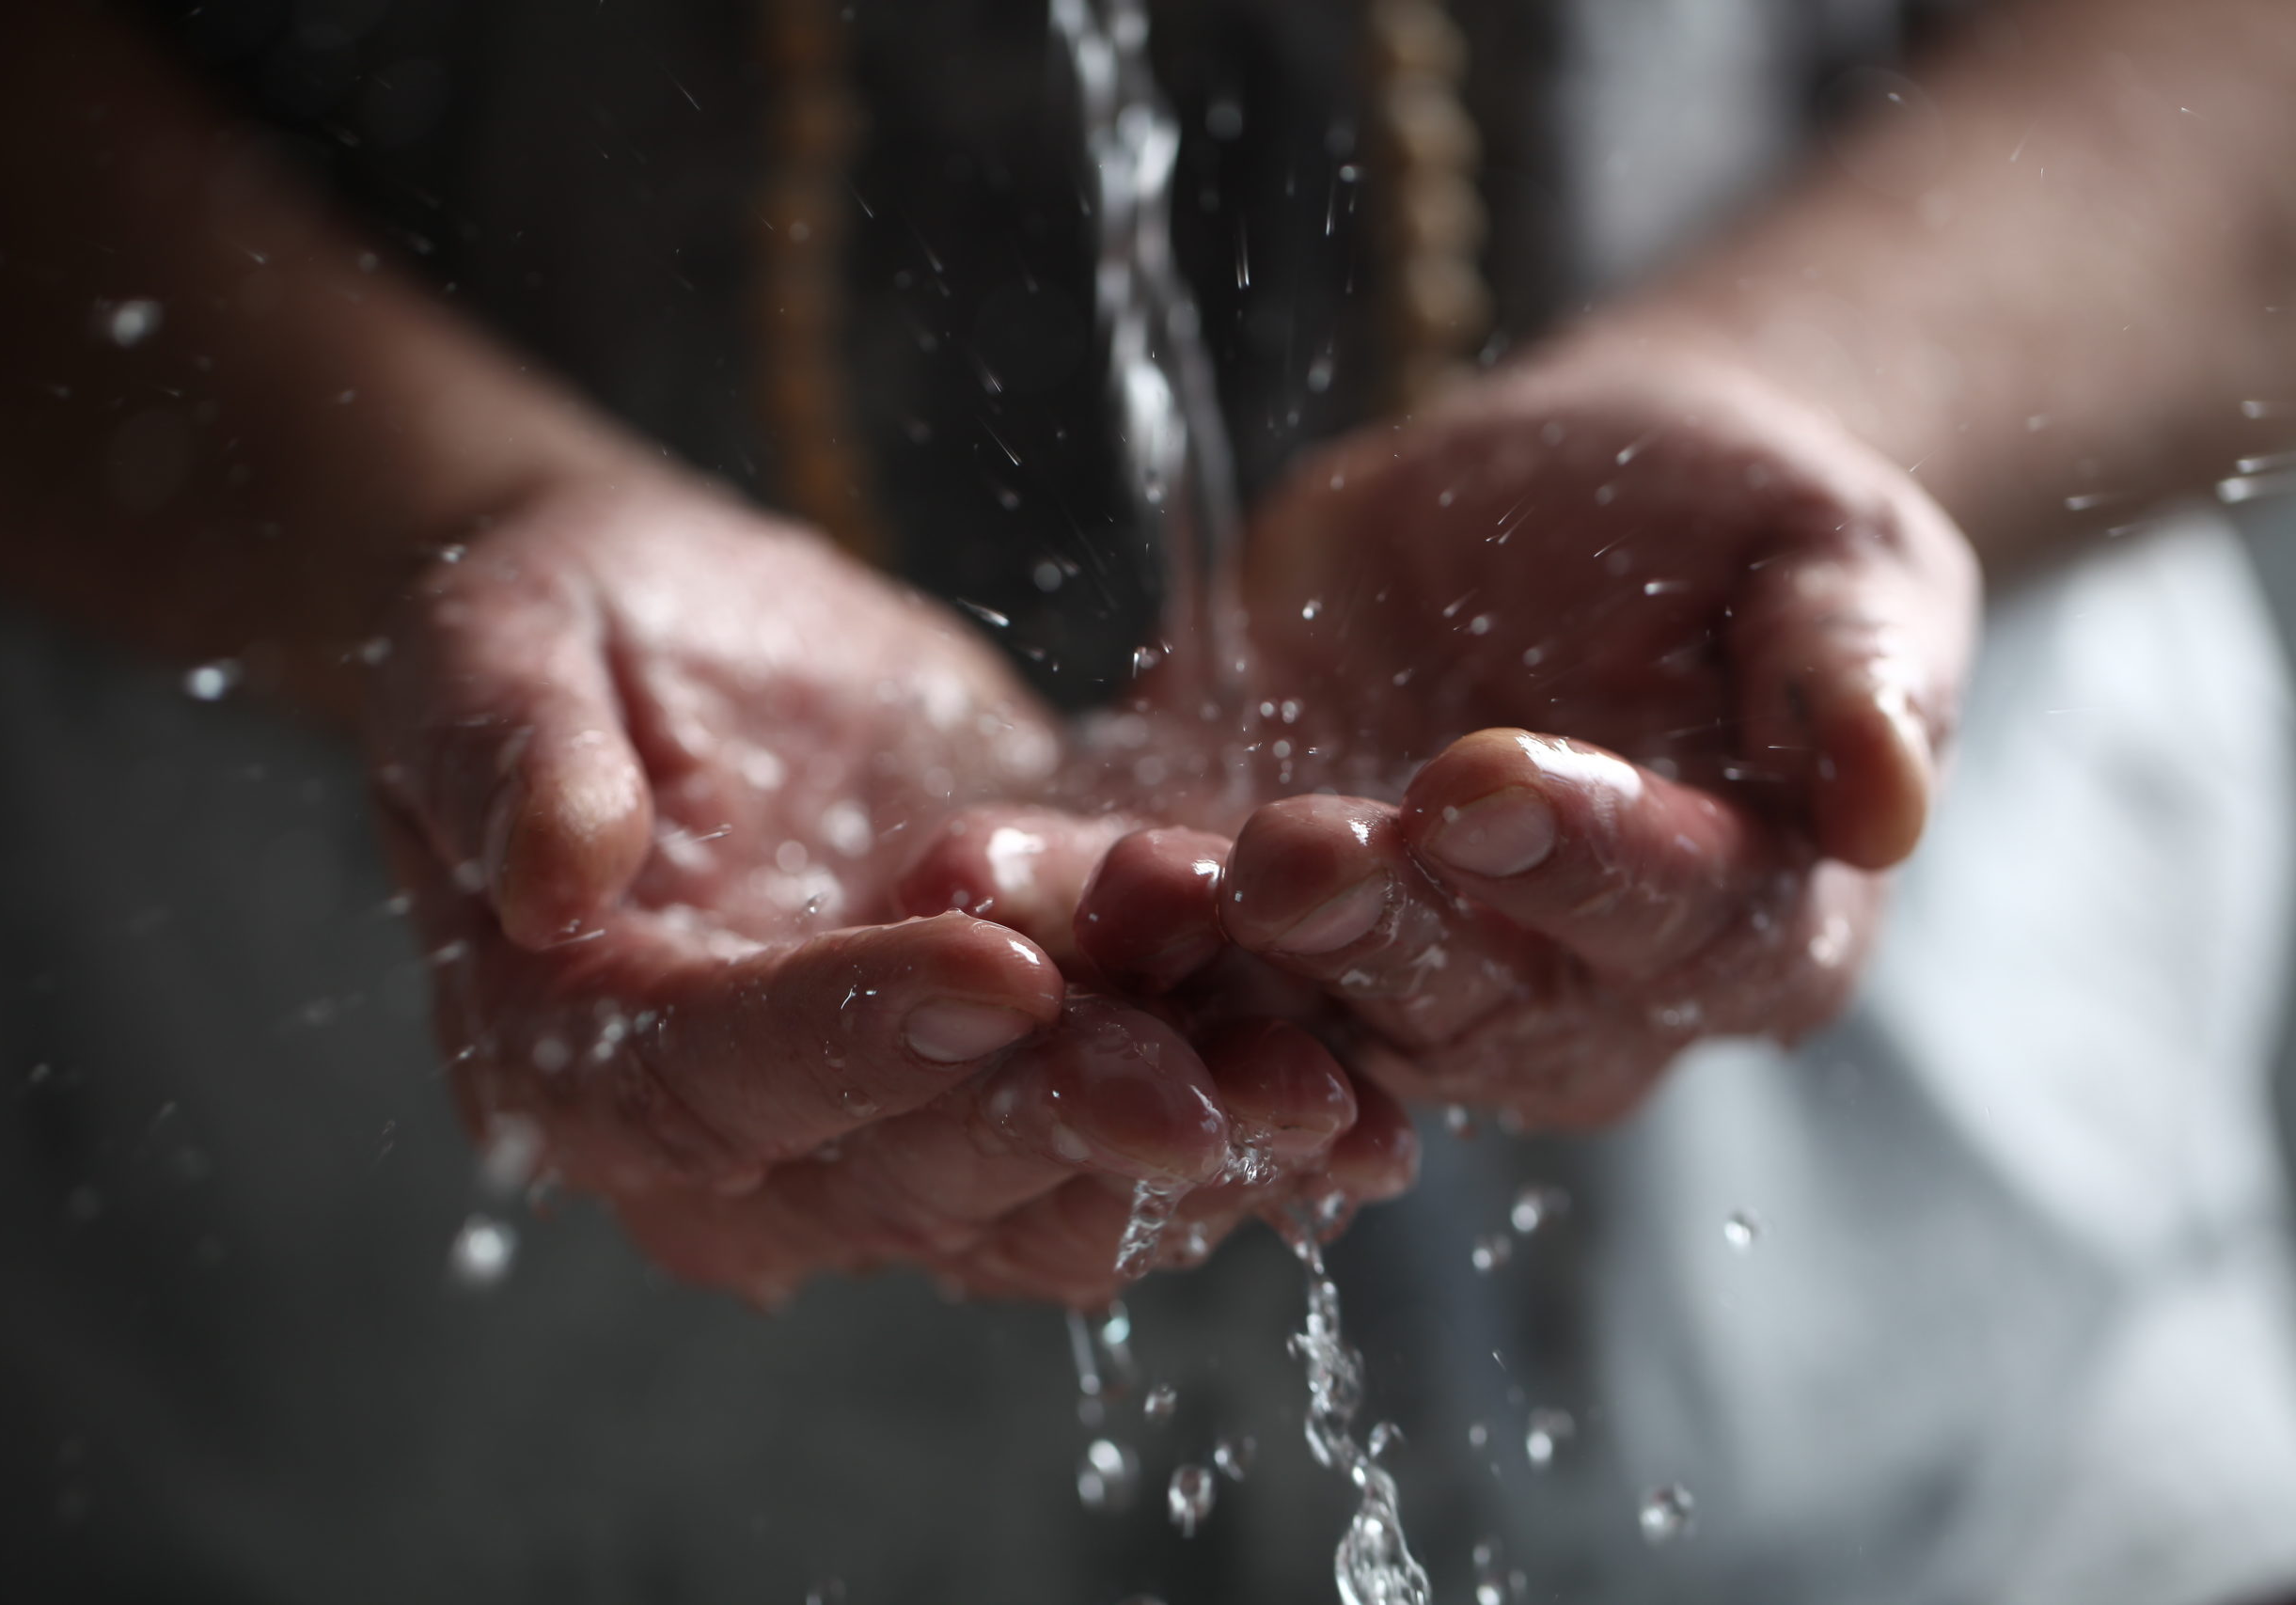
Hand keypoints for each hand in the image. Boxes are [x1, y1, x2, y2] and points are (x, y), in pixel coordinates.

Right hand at [364, 475, 1403, 1306]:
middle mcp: (738, 1140)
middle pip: (907, 1169)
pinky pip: (1117, 1132)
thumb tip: (552, 871)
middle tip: (1206, 1085)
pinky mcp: (996, 1072)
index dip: (857, 1030)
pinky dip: (1235, 1123)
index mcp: (584, 1057)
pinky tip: (1363, 1106)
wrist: (652, 633)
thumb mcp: (483, 651)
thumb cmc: (546, 630)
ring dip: (1187, 1151)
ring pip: (1039, 1194)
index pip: (723, 1076)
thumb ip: (510, 756)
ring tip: (1326, 1102)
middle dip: (1065, 1124)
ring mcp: (877, 1122)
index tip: (995, 968)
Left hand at [1085, 332, 1981, 1125]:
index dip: (1581, 861)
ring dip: (1182, 962)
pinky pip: (1150, 937)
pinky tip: (964, 874)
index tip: (1488, 778)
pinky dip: (1059, 909)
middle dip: (1368, 925)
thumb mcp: (1834, 562)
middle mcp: (1557, 998)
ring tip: (1096, 892)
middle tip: (1288, 850)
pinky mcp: (1238, 909)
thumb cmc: (1733, 525)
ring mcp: (1383, 974)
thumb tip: (1892, 796)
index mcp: (1733, 929)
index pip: (1671, 925)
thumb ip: (1855, 674)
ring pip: (1283, 1000)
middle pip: (1462, 994)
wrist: (1570, 506)